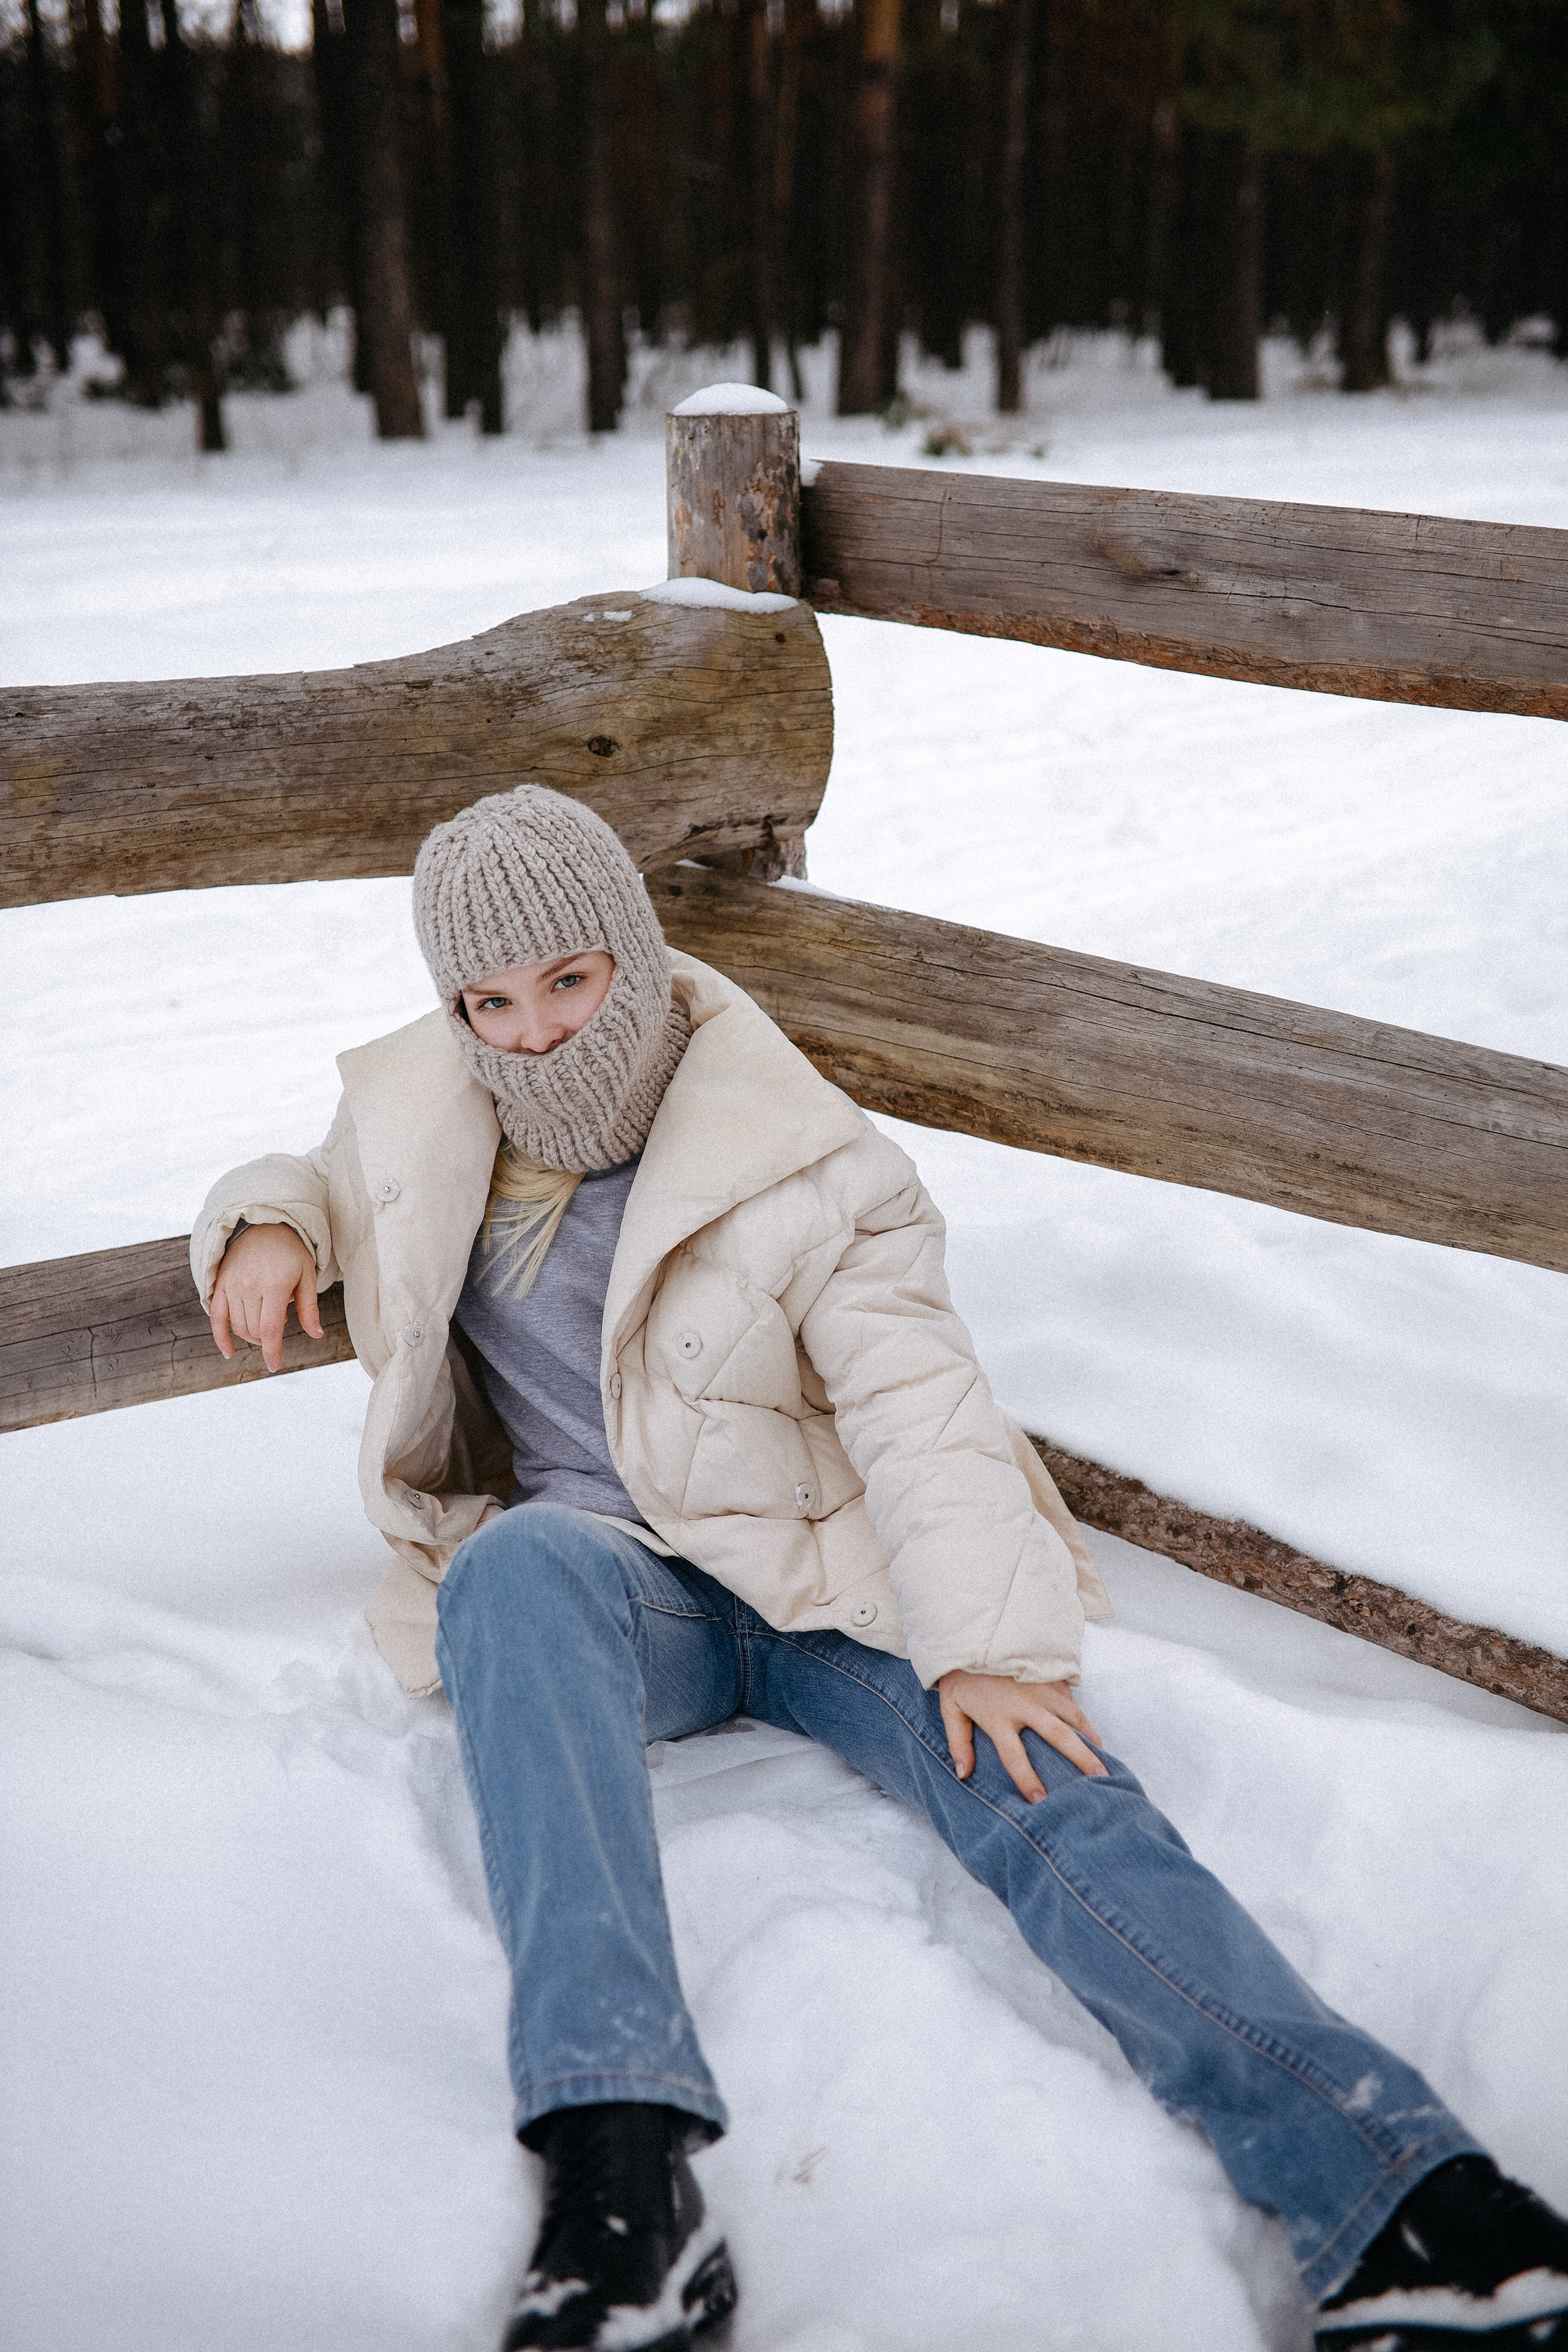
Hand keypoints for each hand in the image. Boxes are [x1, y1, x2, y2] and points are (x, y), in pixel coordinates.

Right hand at [208, 1224, 321, 1373]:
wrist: (262, 1226)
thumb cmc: (290, 1252)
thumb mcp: (307, 1275)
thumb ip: (309, 1307)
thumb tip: (316, 1335)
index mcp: (274, 1285)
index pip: (270, 1328)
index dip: (272, 1350)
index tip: (274, 1366)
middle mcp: (249, 1286)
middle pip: (254, 1330)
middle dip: (267, 1339)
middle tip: (278, 1323)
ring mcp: (231, 1286)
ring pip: (239, 1326)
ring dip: (252, 1336)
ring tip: (265, 1322)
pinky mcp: (219, 1285)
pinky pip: (216, 1317)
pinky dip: (221, 1337)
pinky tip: (229, 1353)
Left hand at [937, 1668, 1105, 1802]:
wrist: (975, 1634)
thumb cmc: (961, 1675)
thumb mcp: (951, 1707)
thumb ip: (958, 1742)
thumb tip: (963, 1774)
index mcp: (998, 1716)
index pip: (1014, 1755)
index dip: (1027, 1779)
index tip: (1040, 1801)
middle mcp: (1024, 1704)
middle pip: (1058, 1735)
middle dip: (1080, 1759)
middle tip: (1099, 1780)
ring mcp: (1041, 1689)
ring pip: (1073, 1717)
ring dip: (1090, 1740)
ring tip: (1103, 1763)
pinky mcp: (1050, 1677)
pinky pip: (1072, 1702)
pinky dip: (1084, 1721)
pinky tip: (1092, 1737)